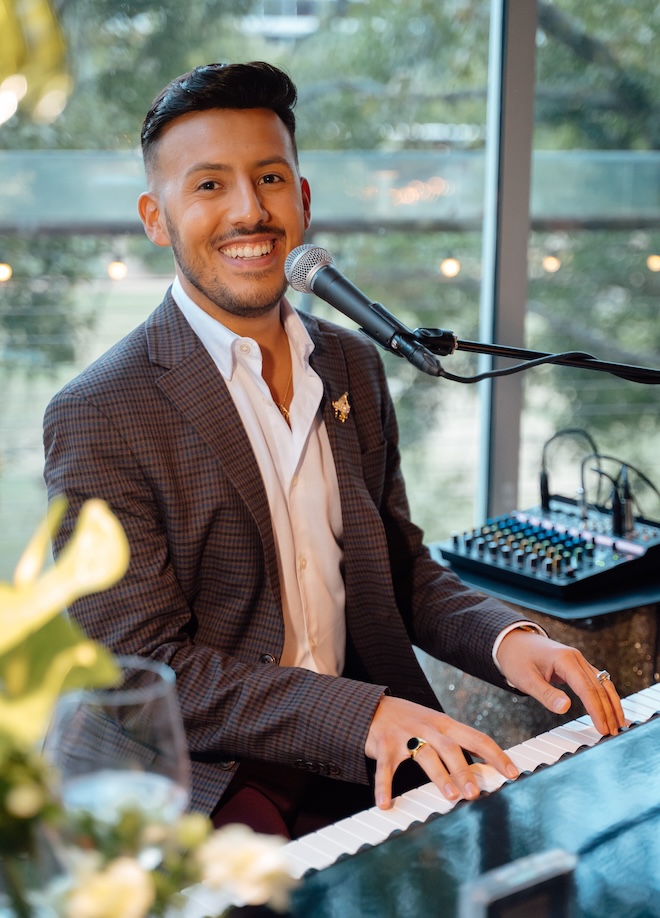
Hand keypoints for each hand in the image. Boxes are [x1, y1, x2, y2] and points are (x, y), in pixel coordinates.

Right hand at [364, 695, 519, 809]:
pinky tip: (385, 803)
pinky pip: (385, 767)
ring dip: (440, 776)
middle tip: (476, 793)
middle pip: (451, 748)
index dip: (496, 755)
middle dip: (465, 771)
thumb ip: (458, 740)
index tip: (512, 773)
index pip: (476, 737)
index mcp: (445, 724)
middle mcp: (428, 727)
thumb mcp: (437, 724)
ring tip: (451, 796)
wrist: (373, 706)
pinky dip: (384, 785)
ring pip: (425, 755)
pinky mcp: (384, 744)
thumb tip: (487, 758)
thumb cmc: (410, 720)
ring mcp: (405, 735)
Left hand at [496, 629, 624, 736]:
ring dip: (611, 704)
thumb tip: (566, 708)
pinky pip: (597, 682)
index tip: (602, 729)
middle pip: (599, 687)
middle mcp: (576, 658)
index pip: (587, 688)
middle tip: (613, 733)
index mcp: (565, 659)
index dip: (596, 710)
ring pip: (603, 683)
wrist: (512, 641)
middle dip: (608, 711)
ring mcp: (579, 661)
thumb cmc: (517, 658)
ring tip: (618, 724)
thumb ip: (546, 694)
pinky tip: (610, 709)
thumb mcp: (526, 679)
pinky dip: (605, 696)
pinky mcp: (578, 666)